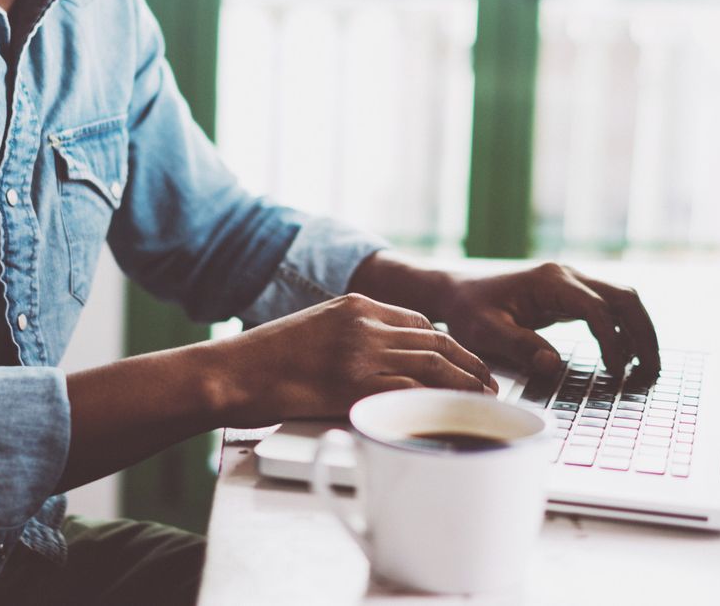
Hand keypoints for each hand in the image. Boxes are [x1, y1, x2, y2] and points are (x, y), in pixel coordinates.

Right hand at [207, 293, 496, 425]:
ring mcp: (360, 353)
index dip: (449, 345)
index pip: (419, 322)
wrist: (230, 372)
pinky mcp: (353, 384)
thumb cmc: (265, 360)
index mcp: (355, 305)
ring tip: (483, 401)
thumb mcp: (315, 329)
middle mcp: (364, 323)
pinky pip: (410, 391)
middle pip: (436, 342)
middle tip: (489, 384)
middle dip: (469, 364)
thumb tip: (382, 362)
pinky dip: (438, 403)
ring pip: (432, 365)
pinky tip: (452, 414)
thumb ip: (351, 337)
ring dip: (465, 384)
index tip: (464, 362)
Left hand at [438, 263, 660, 375]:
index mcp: (550, 281)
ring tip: (647, 368)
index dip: (612, 342)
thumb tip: (554, 366)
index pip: (597, 309)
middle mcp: (567, 276)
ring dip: (639, 331)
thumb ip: (519, 347)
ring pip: (622, 300)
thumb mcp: (484, 331)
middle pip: (623, 297)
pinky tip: (624, 358)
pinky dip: (623, 331)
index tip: (618, 373)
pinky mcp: (569, 295)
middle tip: (653, 371)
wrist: (456, 292)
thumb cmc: (467, 310)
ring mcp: (571, 283)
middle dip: (643, 333)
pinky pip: (607, 309)